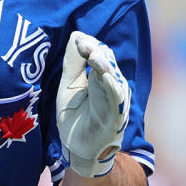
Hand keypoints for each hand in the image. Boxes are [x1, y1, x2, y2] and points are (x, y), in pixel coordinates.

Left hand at [57, 31, 129, 177]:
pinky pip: (117, 100)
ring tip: (94, 56)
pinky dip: (113, 88)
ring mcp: (114, 101)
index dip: (89, 45)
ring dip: (105, 66)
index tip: (78, 40)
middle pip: (108, 61)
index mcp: (99, 77)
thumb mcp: (69, 87)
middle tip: (83, 44)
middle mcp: (110, 86)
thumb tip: (76, 36)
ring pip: (114, 78)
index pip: (99, 52)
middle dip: (96, 51)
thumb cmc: (76, 117)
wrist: (79, 149)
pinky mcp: (116, 117)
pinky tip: (107, 78)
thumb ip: (73, 64)